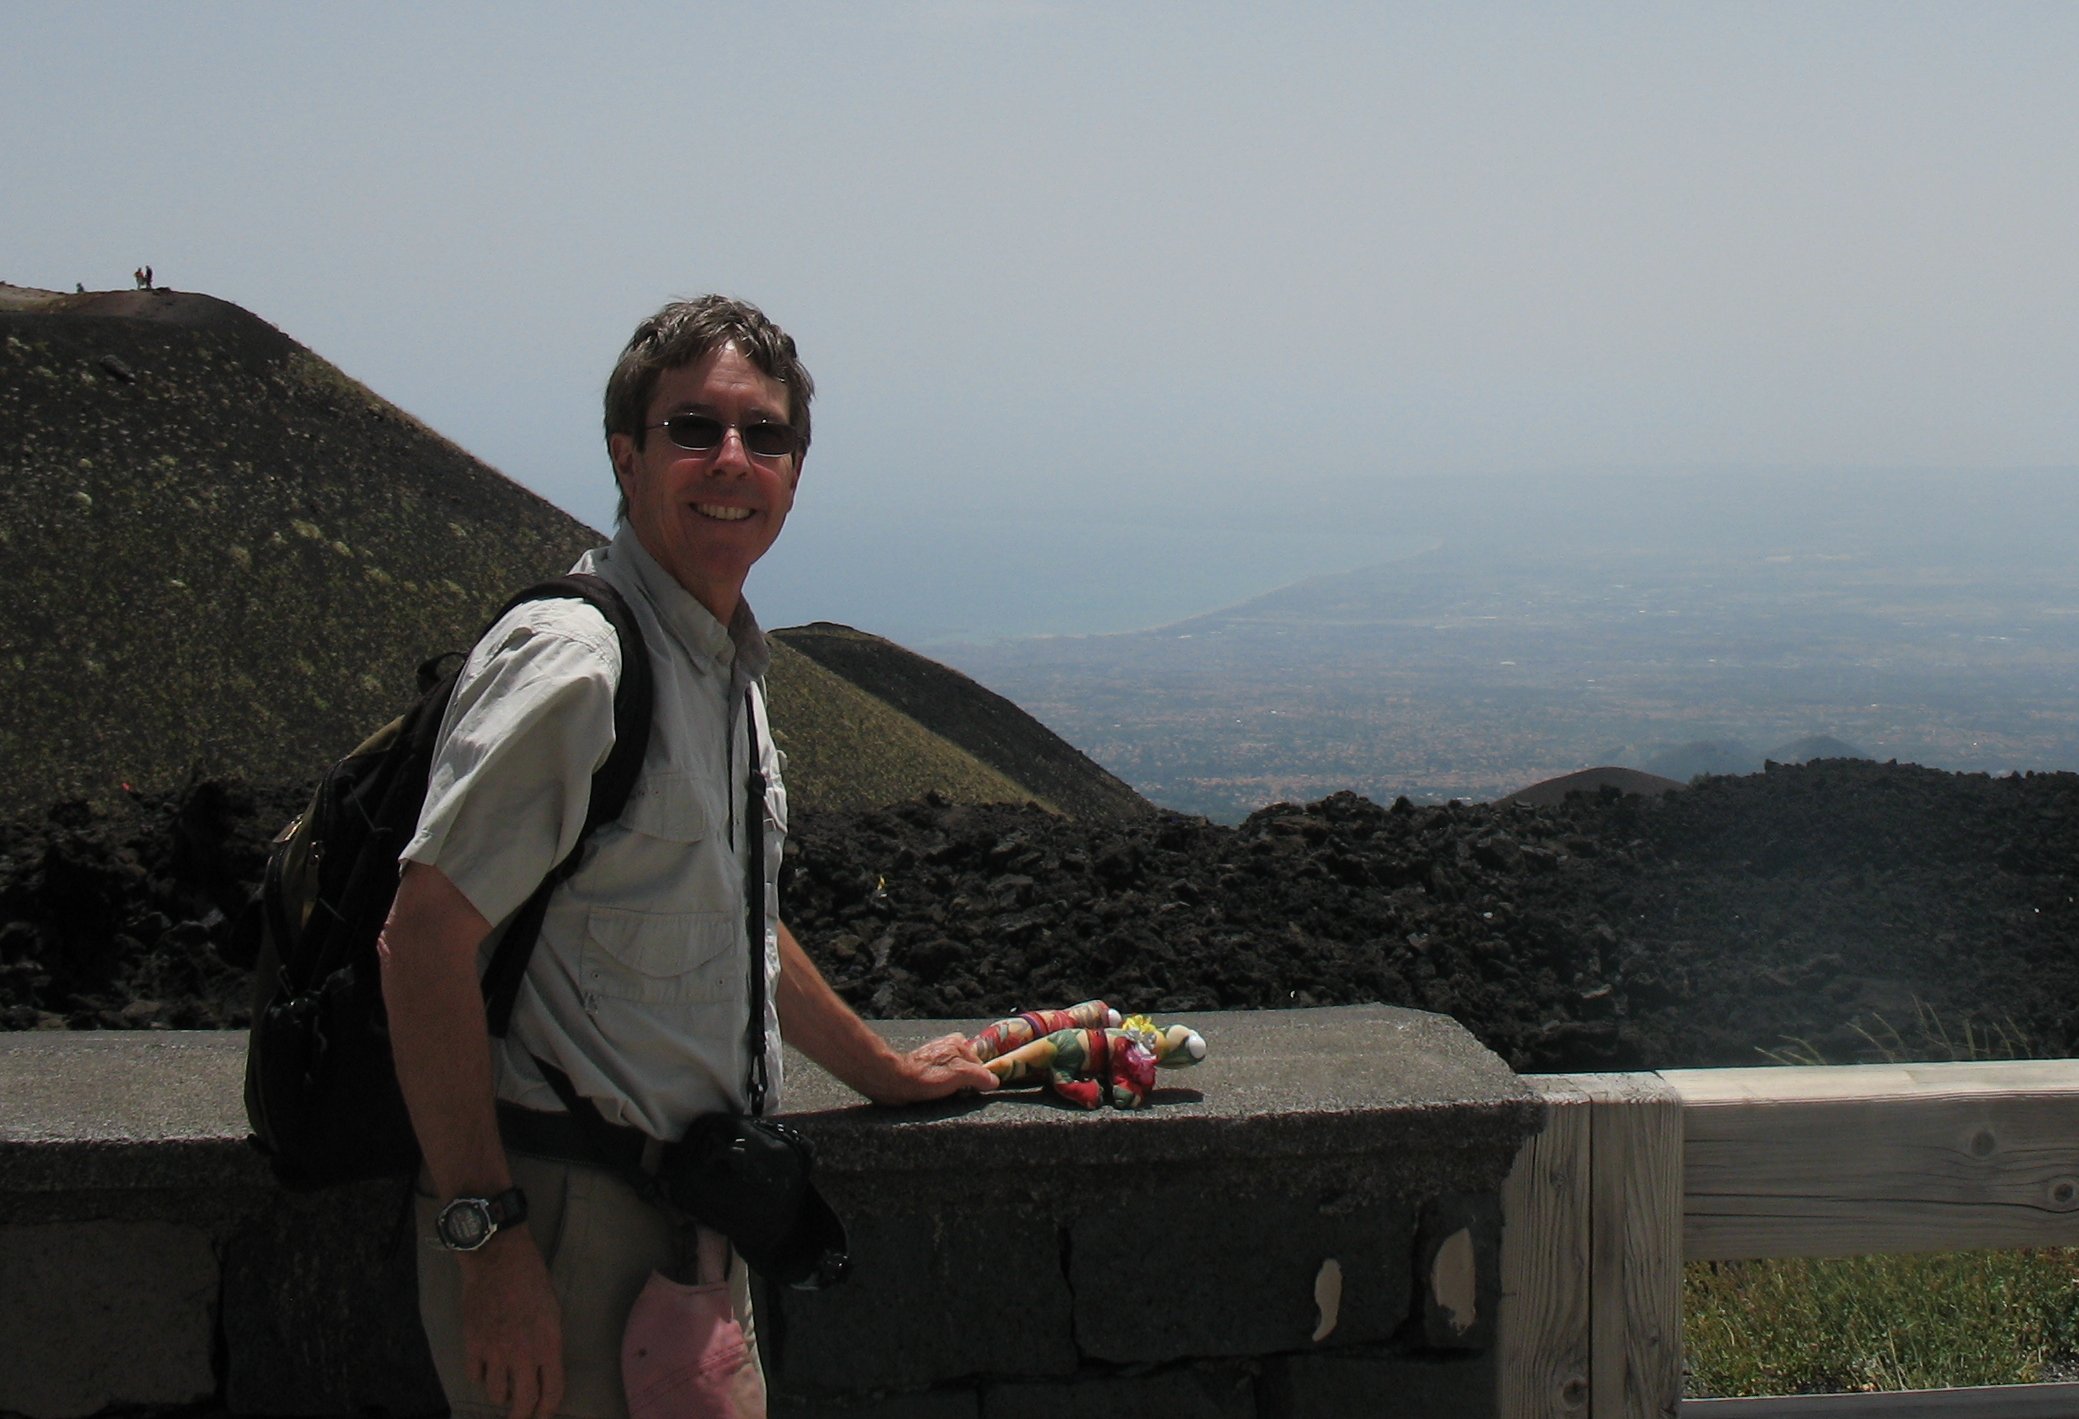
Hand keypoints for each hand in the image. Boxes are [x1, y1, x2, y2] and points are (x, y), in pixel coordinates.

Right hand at [458, 1228, 563, 1418]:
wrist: (499, 1259)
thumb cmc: (532, 1280)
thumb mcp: (553, 1311)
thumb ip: (549, 1344)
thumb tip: (545, 1370)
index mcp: (549, 1345)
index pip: (552, 1392)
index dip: (548, 1409)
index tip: (544, 1414)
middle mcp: (523, 1354)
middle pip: (522, 1403)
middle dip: (522, 1415)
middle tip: (520, 1416)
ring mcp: (495, 1352)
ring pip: (495, 1394)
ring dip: (501, 1393)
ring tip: (503, 1386)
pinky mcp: (472, 1345)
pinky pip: (474, 1376)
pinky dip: (479, 1375)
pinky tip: (484, 1366)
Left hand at [871, 1032, 998, 1104]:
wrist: (894, 1082)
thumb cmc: (927, 1077)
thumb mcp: (960, 1075)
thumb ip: (980, 1076)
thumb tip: (994, 1081)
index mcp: (958, 1044)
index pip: (980, 1064)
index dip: (980, 1080)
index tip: (976, 1092)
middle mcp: (946, 1045)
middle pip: (966, 1067)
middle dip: (965, 1081)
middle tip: (959, 1094)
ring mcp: (934, 1055)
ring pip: (953, 1072)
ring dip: (952, 1085)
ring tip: (946, 1096)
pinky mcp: (922, 1066)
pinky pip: (939, 1077)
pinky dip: (940, 1086)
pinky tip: (935, 1094)